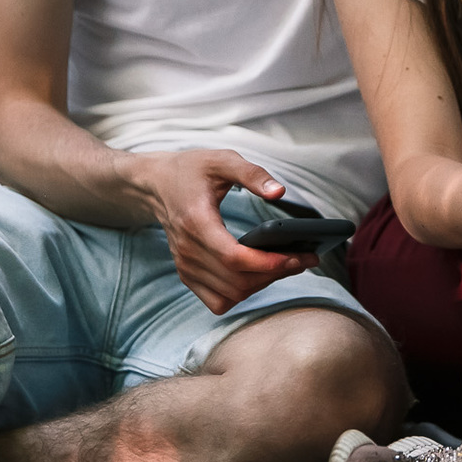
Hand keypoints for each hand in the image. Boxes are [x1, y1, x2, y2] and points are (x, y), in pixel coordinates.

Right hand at [130, 150, 316, 314]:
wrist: (157, 184)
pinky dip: (242, 294)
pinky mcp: (187, 274)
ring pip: (231, 294)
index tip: (296, 257)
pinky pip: (218, 300)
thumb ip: (252, 174)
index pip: (234, 257)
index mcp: (196, 222)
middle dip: (275, 274)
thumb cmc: (191, 170)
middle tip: (303, 260)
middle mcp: (188, 250)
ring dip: (262, 285)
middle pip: (237, 281)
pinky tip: (258, 276)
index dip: (267, 263)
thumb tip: (280, 192)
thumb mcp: (223, 160)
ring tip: (287, 266)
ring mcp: (185, 266)